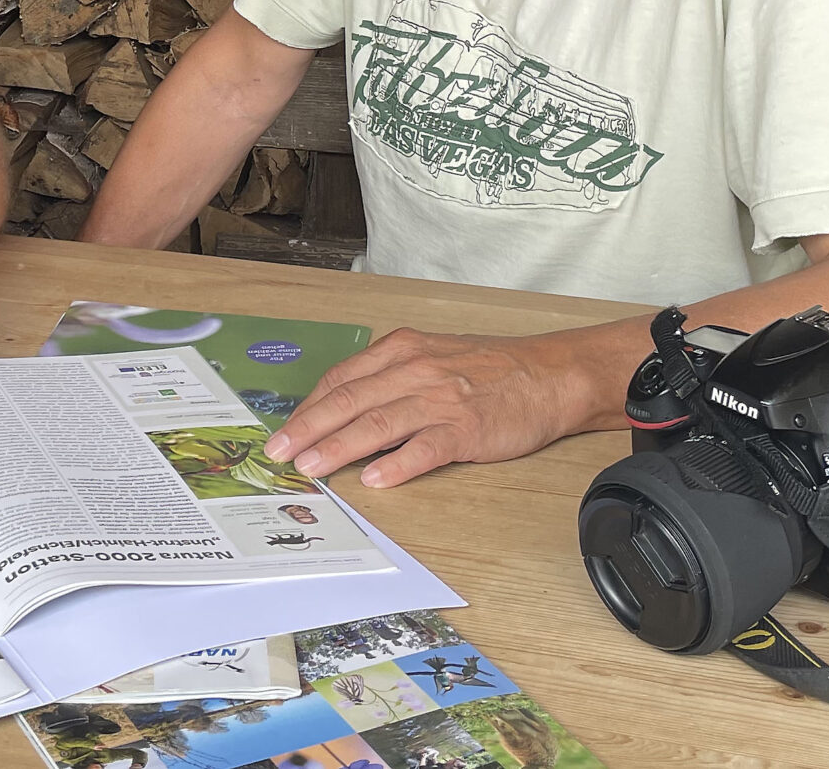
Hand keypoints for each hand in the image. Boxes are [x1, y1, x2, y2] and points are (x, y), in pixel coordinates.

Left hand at [263, 329, 584, 487]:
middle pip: (349, 401)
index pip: (341, 380)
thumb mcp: (430, 356)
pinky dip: (397, 464)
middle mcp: (415, 370)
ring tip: (312, 466)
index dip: (308, 408)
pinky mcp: (466, 429)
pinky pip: (424, 448)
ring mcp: (440, 400)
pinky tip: (374, 478)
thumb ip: (388, 378)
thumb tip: (343, 411)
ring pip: (377, 424)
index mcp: (401, 350)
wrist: (548, 374)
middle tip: (280, 452)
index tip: (284, 431)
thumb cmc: (488, 367)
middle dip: (308, 428)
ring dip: (339, 447)